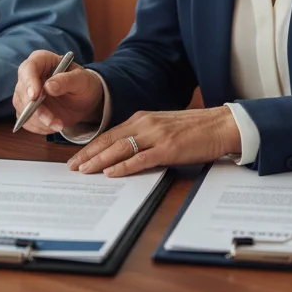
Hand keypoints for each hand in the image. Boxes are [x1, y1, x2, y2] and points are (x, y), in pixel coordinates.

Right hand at [12, 50, 104, 134]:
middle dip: (35, 108)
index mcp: (42, 60)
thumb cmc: (83, 84)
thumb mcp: (82, 80)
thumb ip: (67, 80)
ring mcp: (26, 93)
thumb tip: (49, 86)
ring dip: (39, 120)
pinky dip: (40, 127)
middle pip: (22, 91)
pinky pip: (27, 121)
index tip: (35, 96)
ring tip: (58, 124)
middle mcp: (30, 76)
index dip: (29, 81)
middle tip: (51, 119)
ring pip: (23, 108)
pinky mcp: (27, 110)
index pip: (29, 68)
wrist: (84, 100)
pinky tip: (54, 125)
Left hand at [66, 108, 240, 176]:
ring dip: (100, 160)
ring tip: (84, 170)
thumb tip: (125, 152)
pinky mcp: (168, 148)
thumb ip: (144, 136)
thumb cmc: (194, 129)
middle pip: (110, 140)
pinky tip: (112, 173)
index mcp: (142, 118)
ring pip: (120, 148)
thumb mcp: (163, 128)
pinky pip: (141, 158)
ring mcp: (156, 135)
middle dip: (89, 154)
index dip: (91, 146)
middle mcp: (145, 124)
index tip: (77, 157)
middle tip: (72, 167)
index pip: (109, 133)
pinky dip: (124, 166)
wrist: (219, 125)